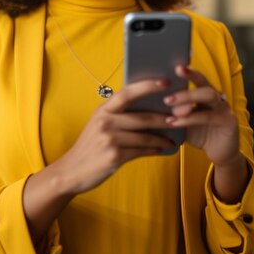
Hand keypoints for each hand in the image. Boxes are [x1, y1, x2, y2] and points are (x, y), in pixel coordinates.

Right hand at [54, 79, 177, 194]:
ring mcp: (110, 139)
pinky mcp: (114, 156)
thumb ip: (117, 115)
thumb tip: (148, 108)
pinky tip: (162, 149)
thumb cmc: (90, 146)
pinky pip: (141, 151)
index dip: (147, 86)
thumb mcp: (98, 124)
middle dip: (165, 118)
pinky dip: (154, 150)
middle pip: (142, 117)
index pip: (127, 93)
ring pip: (145, 137)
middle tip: (181, 117)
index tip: (165, 82)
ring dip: (162, 138)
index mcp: (103, 110)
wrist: (72, 171)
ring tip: (173, 138)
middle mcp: (105, 122)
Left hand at [162, 65, 240, 166]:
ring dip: (186, 98)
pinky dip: (189, 118)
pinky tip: (174, 121)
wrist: (220, 154)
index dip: (187, 71)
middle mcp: (217, 96)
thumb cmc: (199, 133)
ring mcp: (224, 107)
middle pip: (203, 82)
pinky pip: (207, 116)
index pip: (196, 77)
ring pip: (208, 95)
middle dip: (187, 79)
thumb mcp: (183, 119)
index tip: (174, 66)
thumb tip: (149, 100)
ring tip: (168, 102)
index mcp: (205, 92)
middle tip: (167, 85)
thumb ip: (173, 109)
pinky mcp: (229, 121)